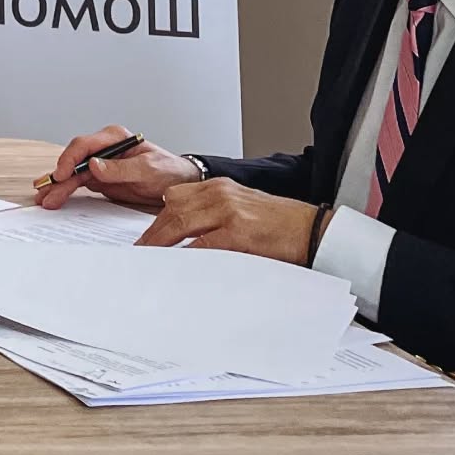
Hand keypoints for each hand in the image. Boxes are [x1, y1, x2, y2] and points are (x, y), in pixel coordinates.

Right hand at [36, 124, 202, 209]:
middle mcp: (104, 149)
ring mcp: (101, 164)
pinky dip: (67, 191)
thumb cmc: (168, 171)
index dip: (70, 159)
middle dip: (59, 176)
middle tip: (46, 191)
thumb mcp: (148, 170)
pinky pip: (79, 184)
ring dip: (59, 186)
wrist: (179, 183)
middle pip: (74, 160)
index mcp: (114, 138)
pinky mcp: (101, 179)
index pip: (85, 145)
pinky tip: (55, 198)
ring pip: (73, 173)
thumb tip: (94, 165)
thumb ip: (121, 169)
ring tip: (45, 199)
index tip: (61, 174)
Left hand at [136, 177, 324, 263]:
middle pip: (172, 208)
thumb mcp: (242, 209)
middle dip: (153, 233)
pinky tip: (176, 268)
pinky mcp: (238, 232)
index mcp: (220, 186)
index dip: (157, 218)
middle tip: (140, 253)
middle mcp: (220, 193)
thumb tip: (186, 240)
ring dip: (160, 244)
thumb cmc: (280, 225)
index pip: (176, 197)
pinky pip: (201, 245)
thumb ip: (215, 216)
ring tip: (149, 261)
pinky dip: (185, 256)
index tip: (146, 237)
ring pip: (180, 223)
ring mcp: (228, 211)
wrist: (313, 230)